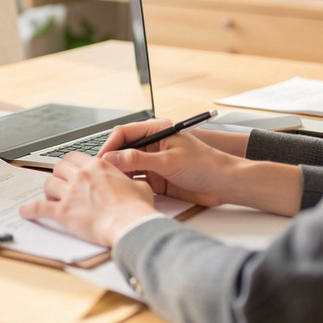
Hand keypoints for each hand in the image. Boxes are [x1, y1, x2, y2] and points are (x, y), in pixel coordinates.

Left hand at [19, 152, 157, 246]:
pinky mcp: (63, 211)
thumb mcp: (139, 187)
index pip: (74, 157)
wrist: (129, 223)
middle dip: (58, 175)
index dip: (70, 164)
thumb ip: (130, 181)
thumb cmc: (136, 208)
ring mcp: (70, 193)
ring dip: (48, 191)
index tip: (70, 170)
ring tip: (50, 197)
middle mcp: (81, 176)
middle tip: (60, 184)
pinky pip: (40, 208)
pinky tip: (26, 211)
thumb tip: (134, 184)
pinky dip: (31, 210)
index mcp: (97, 167)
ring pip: (48, 184)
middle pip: (59, 167)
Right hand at [98, 120, 302, 216]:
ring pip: (127, 166)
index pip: (124, 133)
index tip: (99, 159)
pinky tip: (121, 191)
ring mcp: (154, 162)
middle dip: (110, 160)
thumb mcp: (169, 161)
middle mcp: (153, 145)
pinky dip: (127, 185)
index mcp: (157, 131)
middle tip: (98, 174)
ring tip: (106, 184)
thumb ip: (140, 159)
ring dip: (117, 174)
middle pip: (123, 150)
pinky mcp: (156, 179)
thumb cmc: (205, 165)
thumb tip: (113, 158)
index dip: (110, 145)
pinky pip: (136, 180)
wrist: (225, 185)